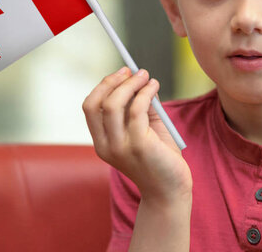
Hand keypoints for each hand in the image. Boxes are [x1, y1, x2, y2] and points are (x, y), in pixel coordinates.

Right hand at [83, 67, 191, 202]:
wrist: (170, 190)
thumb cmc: (159, 157)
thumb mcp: (144, 129)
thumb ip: (138, 107)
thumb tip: (138, 79)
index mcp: (101, 143)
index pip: (90, 107)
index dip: (103, 86)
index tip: (120, 73)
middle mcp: (106, 146)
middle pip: (97, 103)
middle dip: (113, 81)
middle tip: (133, 71)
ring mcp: (120, 147)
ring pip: (114, 104)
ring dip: (131, 84)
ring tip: (146, 76)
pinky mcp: (139, 146)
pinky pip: (137, 109)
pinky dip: (145, 92)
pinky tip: (154, 86)